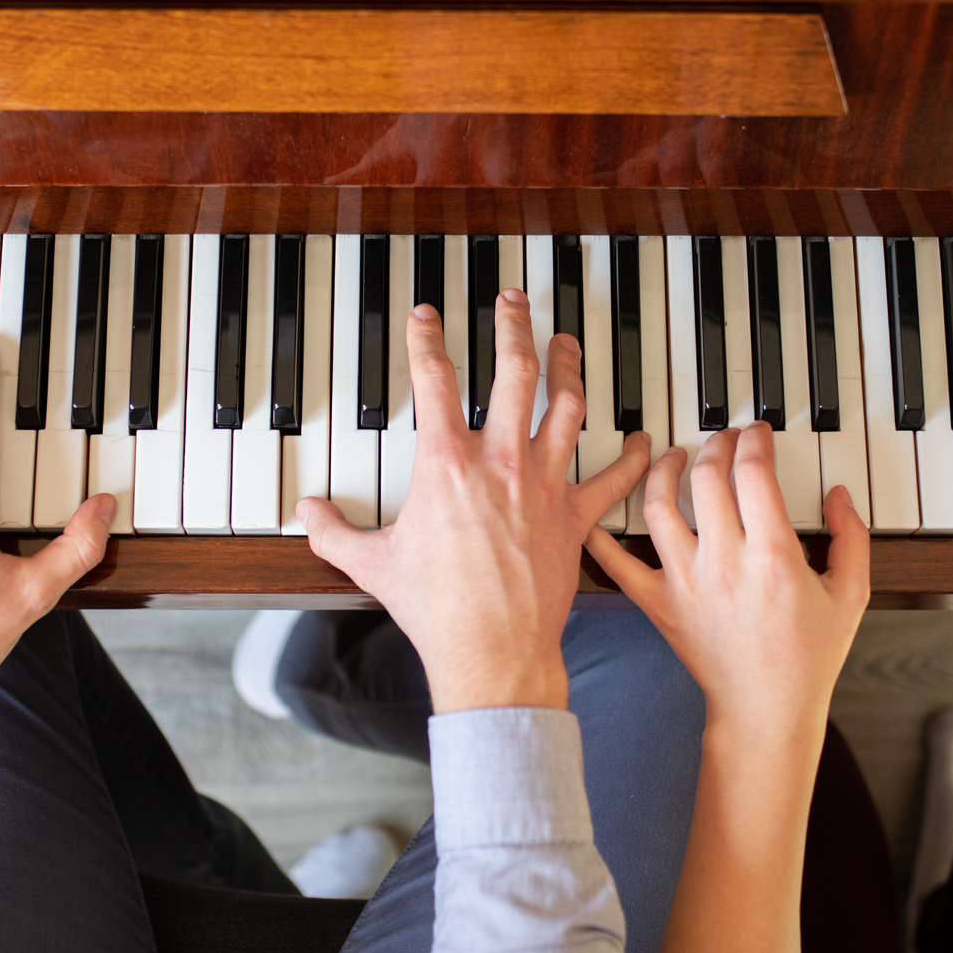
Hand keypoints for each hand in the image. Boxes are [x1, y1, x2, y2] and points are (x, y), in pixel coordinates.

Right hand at [300, 291, 651, 712]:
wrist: (491, 650)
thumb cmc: (434, 609)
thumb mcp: (370, 564)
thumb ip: (334, 532)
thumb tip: (308, 513)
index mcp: (446, 463)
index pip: (433, 377)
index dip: (426, 336)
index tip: (426, 315)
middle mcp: (500, 461)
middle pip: (514, 371)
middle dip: (513, 326)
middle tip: (513, 301)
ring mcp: (544, 485)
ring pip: (567, 406)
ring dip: (569, 367)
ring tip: (566, 343)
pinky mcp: (575, 517)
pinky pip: (615, 479)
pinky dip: (633, 457)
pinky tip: (644, 440)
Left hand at [586, 423, 870, 742]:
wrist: (765, 711)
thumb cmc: (807, 659)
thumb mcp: (850, 595)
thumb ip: (851, 538)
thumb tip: (838, 496)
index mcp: (772, 555)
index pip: (753, 472)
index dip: (754, 441)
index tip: (757, 435)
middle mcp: (724, 562)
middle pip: (705, 476)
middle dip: (716, 444)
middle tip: (725, 441)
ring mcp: (685, 582)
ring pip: (658, 504)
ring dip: (662, 469)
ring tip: (674, 458)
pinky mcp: (659, 603)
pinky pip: (617, 563)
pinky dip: (602, 534)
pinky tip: (602, 509)